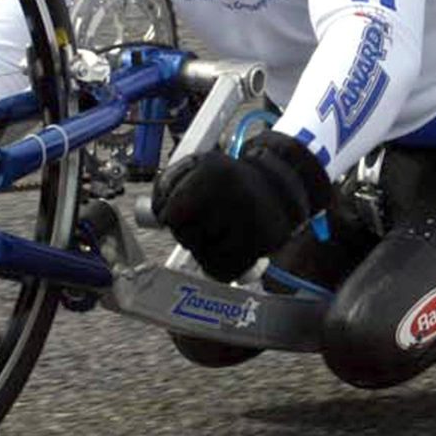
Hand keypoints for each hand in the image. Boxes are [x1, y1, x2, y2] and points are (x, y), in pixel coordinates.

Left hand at [152, 132, 331, 281]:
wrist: (278, 186)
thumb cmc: (228, 179)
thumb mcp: (196, 165)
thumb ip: (167, 184)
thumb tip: (157, 212)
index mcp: (213, 171)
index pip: (171, 214)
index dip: (170, 215)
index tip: (182, 209)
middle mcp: (233, 196)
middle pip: (184, 236)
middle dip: (188, 231)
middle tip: (205, 218)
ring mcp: (250, 222)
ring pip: (202, 255)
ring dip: (204, 248)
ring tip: (219, 229)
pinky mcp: (262, 244)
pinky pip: (223, 270)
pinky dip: (220, 264)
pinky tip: (227, 245)